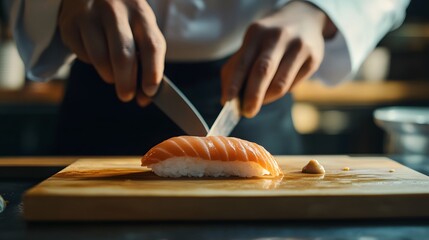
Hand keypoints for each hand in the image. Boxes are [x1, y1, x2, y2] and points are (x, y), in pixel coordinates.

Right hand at [58, 0, 165, 105]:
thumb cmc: (124, 17)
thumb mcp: (141, 26)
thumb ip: (147, 56)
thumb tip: (145, 94)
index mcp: (140, 12)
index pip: (151, 46)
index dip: (152, 73)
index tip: (149, 92)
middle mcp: (115, 10)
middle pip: (123, 56)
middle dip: (126, 83)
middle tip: (127, 95)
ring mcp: (89, 15)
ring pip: (100, 59)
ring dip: (109, 76)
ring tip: (113, 75)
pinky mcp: (69, 24)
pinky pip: (83, 55)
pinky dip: (92, 63)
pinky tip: (96, 53)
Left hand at [221, 1, 335, 117]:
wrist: (304, 18)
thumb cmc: (269, 39)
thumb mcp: (251, 44)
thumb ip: (236, 68)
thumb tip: (227, 98)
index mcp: (257, 33)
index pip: (242, 62)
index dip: (234, 84)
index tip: (228, 102)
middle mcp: (278, 37)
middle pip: (262, 72)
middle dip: (252, 96)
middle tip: (247, 112)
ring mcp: (298, 46)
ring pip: (280, 84)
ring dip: (267, 98)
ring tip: (261, 100)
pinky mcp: (313, 58)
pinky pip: (293, 85)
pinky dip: (282, 92)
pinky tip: (277, 86)